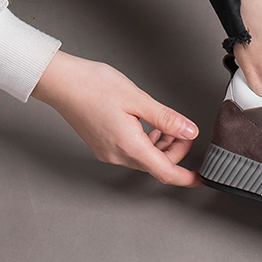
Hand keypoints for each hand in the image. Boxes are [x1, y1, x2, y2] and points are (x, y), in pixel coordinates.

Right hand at [32, 50, 200, 186]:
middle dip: (176, 151)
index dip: (185, 178)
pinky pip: (131, 152)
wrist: (62, 83)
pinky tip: (148, 127)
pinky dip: (146, 143)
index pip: (165, 172)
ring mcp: (107, 152)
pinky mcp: (102, 145)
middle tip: (184, 130)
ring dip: (161, 147)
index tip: (200, 179)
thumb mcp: (137, 99)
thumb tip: (189, 131)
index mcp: (129, 146)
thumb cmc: (93, 86)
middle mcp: (117, 154)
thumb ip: (166, 118)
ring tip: (167, 126)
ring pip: (144, 158)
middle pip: (156, 165)